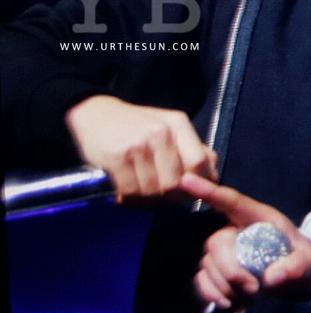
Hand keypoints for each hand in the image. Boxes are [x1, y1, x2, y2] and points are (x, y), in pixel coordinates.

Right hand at [65, 94, 216, 200]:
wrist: (95, 113)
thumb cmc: (137, 125)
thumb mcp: (169, 128)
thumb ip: (193, 150)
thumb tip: (213, 176)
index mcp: (178, 124)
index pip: (199, 163)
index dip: (196, 183)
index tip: (187, 190)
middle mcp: (160, 133)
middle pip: (176, 182)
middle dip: (170, 196)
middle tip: (160, 196)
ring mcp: (138, 145)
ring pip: (153, 190)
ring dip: (148, 199)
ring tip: (142, 193)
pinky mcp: (116, 157)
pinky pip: (130, 191)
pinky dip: (130, 198)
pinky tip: (127, 192)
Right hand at [181, 173, 310, 309]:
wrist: (299, 278)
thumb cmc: (304, 259)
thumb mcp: (309, 261)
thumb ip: (297, 265)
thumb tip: (274, 277)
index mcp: (259, 217)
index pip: (231, 201)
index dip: (209, 191)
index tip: (187, 180)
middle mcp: (237, 230)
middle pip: (217, 242)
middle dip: (231, 269)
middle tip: (254, 288)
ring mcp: (226, 251)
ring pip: (208, 264)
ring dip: (225, 285)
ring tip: (250, 296)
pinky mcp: (219, 271)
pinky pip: (202, 279)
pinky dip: (212, 293)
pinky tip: (229, 301)